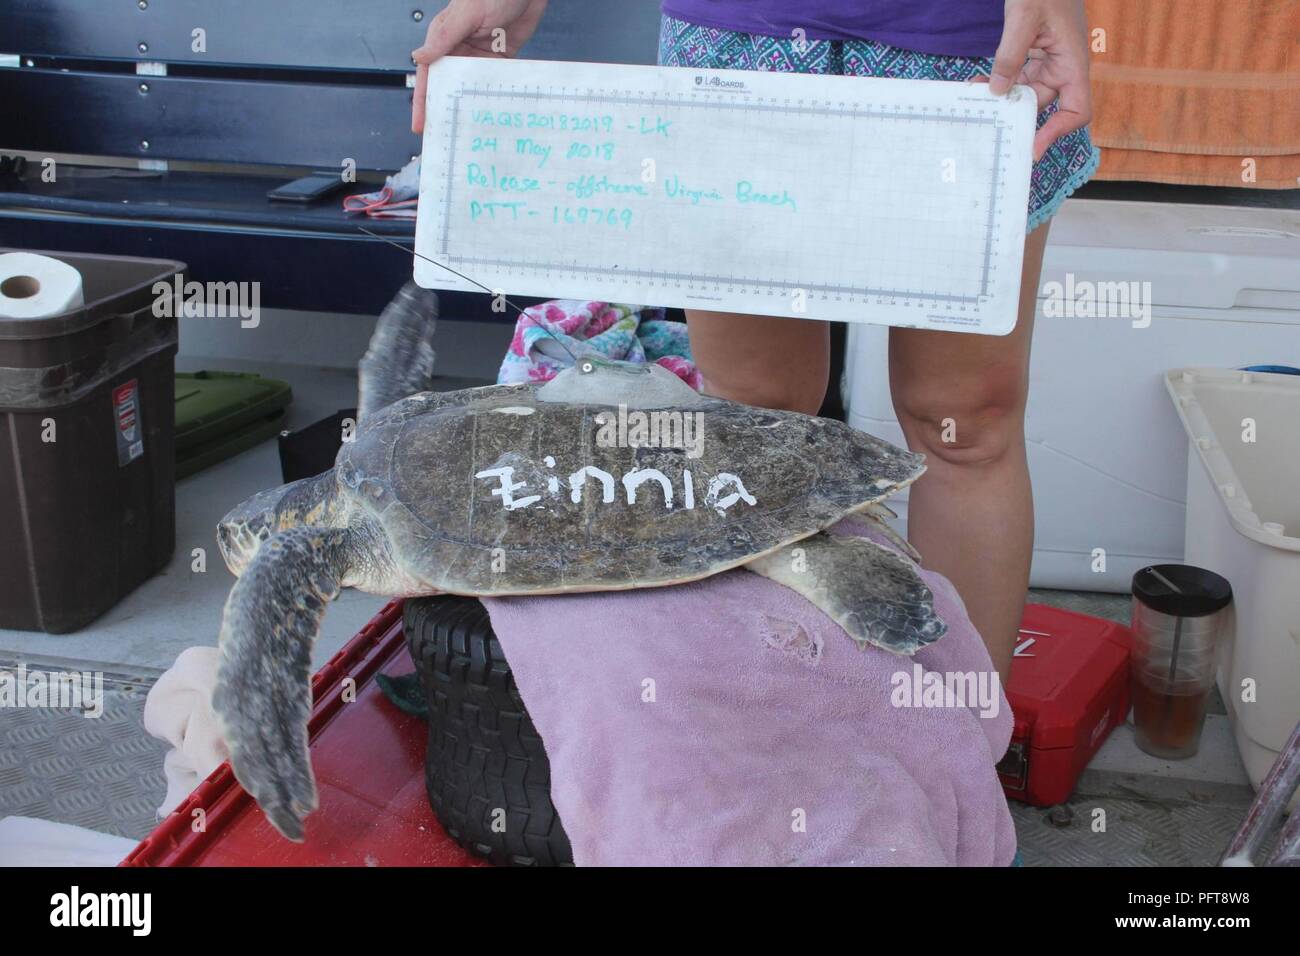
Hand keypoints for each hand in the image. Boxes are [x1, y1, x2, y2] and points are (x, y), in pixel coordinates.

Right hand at [411, 0, 548, 131]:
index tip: (421, 125)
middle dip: (445, 110)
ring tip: (469, 131)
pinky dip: (492, 95)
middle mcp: (459, 48)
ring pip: (470, 87)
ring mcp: (480, 54)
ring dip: (470, 106)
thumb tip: (418, 57)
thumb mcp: (467, 14)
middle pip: (448, 86)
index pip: (428, 75)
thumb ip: (444, 38)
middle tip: (445, 136)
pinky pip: (493, 80)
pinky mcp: (500, 56)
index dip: (423, 102)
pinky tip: (492, 112)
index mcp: (444, 38)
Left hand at [979, 0, 1092, 160]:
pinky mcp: (1034, 55)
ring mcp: (1048, 62)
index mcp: (1071, 62)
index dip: (1058, 132)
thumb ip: (1010, 55)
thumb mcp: (1023, 17)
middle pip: (1042, 106)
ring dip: (1000, 100)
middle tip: (988, 127)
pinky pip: (1016, 78)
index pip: (1077, 110)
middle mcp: (1062, 67)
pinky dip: (997, 83)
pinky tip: (976, 83)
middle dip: (1014, 116)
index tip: (1032, 147)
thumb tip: (998, 91)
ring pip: (1024, 94)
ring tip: (973, 98)